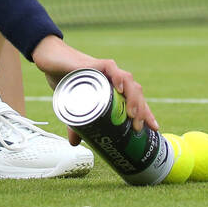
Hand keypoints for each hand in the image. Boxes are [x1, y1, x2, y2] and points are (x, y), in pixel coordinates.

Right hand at [32, 36, 157, 145]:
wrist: (52, 62)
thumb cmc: (68, 82)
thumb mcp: (73, 109)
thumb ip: (77, 125)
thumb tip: (75, 143)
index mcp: (115, 90)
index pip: (136, 102)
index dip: (146, 114)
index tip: (154, 128)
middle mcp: (115, 79)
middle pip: (136, 93)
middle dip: (141, 110)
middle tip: (139, 127)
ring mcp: (108, 71)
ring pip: (128, 82)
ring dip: (133, 98)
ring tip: (133, 113)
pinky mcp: (96, 64)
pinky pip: (111, 68)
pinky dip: (118, 77)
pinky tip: (121, 87)